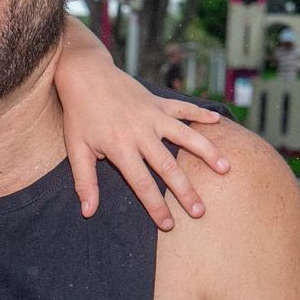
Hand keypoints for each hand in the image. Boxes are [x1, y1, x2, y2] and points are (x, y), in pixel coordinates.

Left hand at [62, 77, 228, 229]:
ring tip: (224, 169)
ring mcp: (153, 115)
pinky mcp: (158, 101)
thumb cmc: (79, 114)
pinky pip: (183, 108)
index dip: (156, 206)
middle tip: (200, 212)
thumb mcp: (75, 149)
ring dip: (206, 152)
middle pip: (168, 166)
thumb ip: (85, 181)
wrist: (85, 74)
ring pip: (185, 136)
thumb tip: (88, 211)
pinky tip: (219, 120)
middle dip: (185, 191)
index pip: (142, 183)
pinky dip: (200, 113)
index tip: (168, 224)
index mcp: (121, 147)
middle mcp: (141, 132)